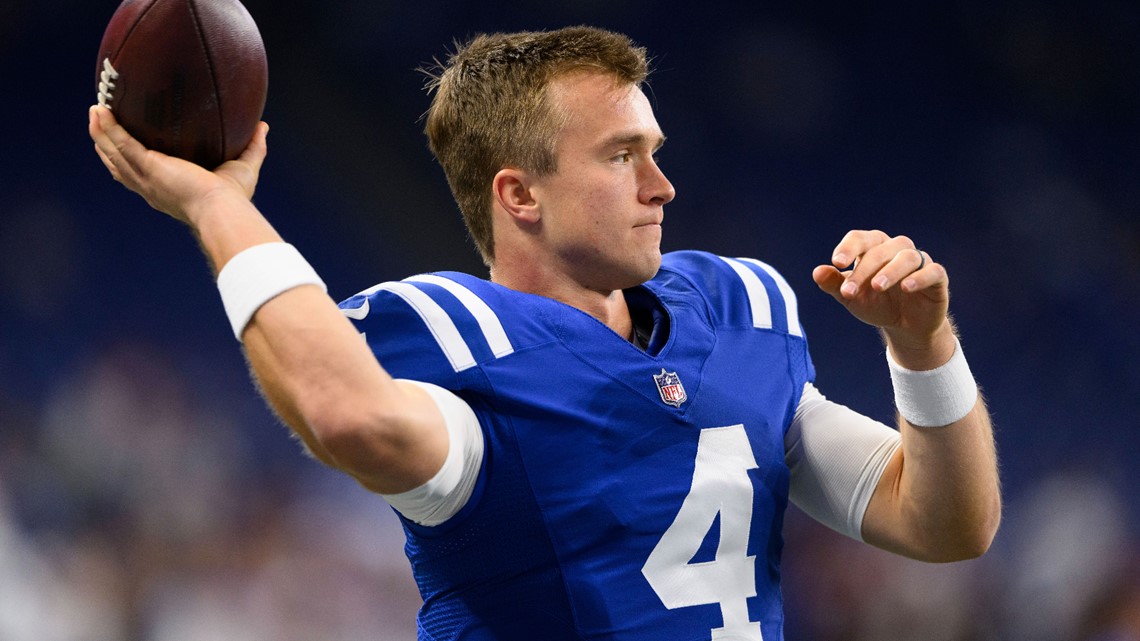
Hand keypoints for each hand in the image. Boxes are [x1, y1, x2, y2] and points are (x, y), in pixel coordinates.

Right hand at [88, 105, 267, 226]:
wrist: (223, 210)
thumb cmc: (234, 199)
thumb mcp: (243, 167)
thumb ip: (253, 146)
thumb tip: (262, 126)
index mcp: (166, 191)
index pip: (141, 176)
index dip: (128, 161)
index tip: (123, 145)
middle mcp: (150, 187)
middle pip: (118, 165)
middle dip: (106, 144)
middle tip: (100, 122)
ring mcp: (145, 177)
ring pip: (113, 153)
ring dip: (101, 132)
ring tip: (94, 111)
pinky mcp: (147, 166)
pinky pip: (120, 143)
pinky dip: (108, 128)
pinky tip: (100, 111)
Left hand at [812, 230, 953, 364]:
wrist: (904, 327)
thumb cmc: (876, 304)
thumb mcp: (852, 297)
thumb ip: (835, 284)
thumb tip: (817, 272)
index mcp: (874, 249)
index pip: (860, 239)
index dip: (848, 247)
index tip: (837, 262)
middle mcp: (897, 249)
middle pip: (880, 249)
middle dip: (863, 270)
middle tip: (849, 291)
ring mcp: (919, 262)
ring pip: (907, 257)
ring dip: (890, 271)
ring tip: (876, 287)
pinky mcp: (937, 278)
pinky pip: (932, 271)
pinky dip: (919, 277)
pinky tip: (906, 287)